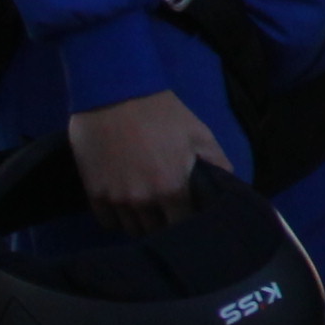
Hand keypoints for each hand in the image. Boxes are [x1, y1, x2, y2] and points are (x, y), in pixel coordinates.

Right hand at [65, 88, 223, 231]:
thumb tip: (231, 188)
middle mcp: (144, 201)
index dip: (188, 221)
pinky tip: (124, 202)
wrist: (114, 92)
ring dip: (141, 222)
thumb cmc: (161, 112)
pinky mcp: (94, 194)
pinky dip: (117, 217)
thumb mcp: (199, 133)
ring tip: (146, 205)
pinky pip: (107, 222)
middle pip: (157, 232)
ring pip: (132, 229)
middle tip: (167, 209)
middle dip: (165, 224)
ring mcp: (116, 199)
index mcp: (173, 189)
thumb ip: (218, 164)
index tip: (189, 214)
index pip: (184, 226)